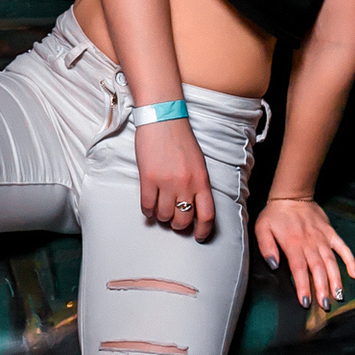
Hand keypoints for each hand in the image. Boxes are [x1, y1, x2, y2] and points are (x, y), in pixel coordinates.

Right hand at [134, 118, 215, 239]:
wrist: (163, 119)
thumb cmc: (181, 140)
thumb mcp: (198, 163)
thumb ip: (197, 184)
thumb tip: (193, 206)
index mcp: (202, 180)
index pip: (207, 215)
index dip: (204, 230)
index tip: (199, 236)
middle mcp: (186, 184)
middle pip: (183, 219)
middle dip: (178, 225)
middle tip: (174, 221)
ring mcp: (166, 182)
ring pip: (164, 215)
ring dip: (161, 217)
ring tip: (159, 211)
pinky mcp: (148, 179)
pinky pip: (147, 206)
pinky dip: (147, 211)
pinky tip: (148, 207)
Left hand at [255, 197, 354, 310]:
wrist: (292, 195)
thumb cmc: (275, 215)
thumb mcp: (262, 229)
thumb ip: (266, 247)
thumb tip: (274, 265)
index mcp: (292, 244)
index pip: (299, 269)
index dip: (302, 286)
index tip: (305, 302)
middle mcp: (309, 243)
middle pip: (317, 269)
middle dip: (321, 289)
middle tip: (325, 305)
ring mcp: (322, 239)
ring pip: (331, 262)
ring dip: (336, 279)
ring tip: (339, 296)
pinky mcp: (331, 233)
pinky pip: (343, 248)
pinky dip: (351, 261)